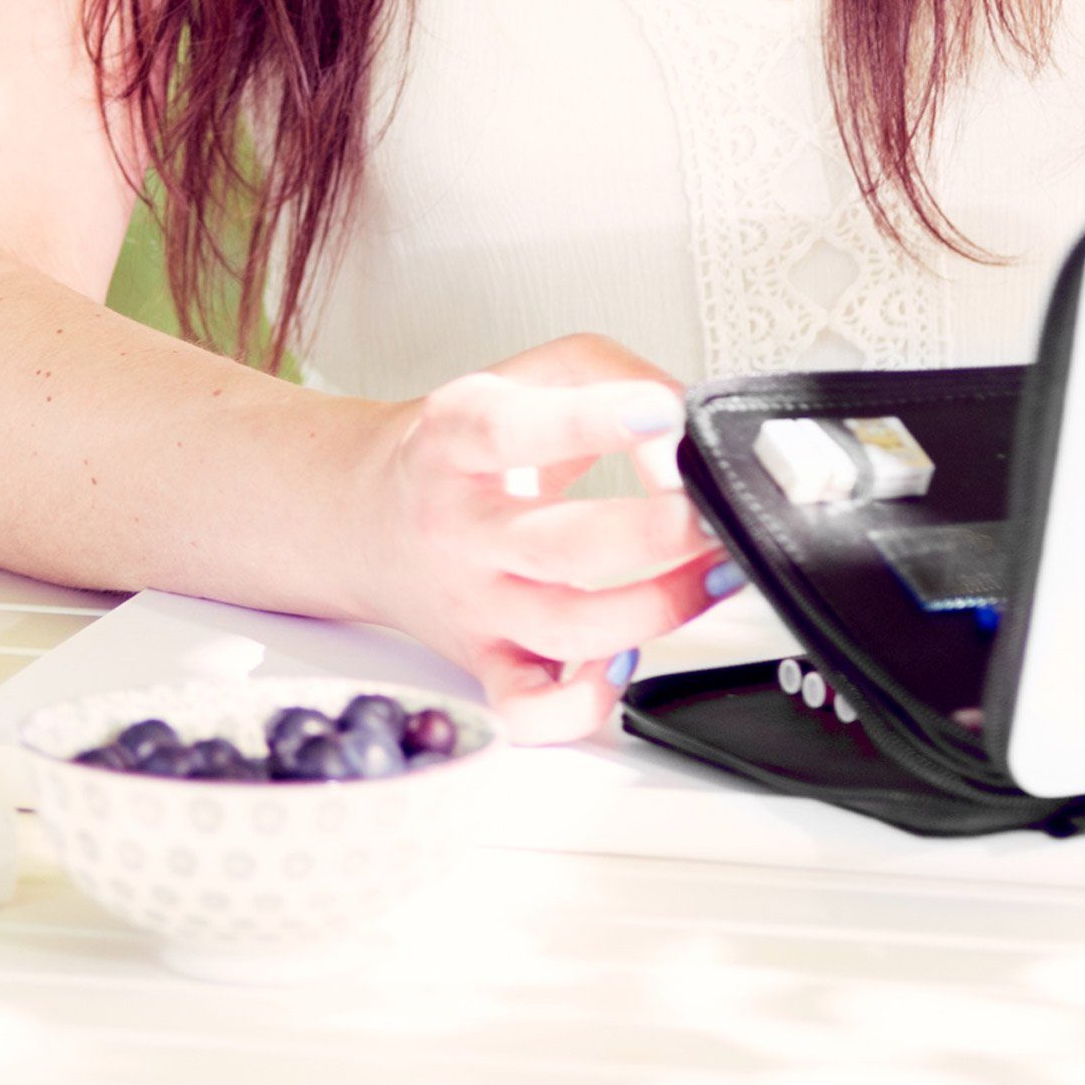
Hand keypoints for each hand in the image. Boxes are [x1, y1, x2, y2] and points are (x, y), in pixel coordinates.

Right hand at [357, 332, 732, 744]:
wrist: (371, 515)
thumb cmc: (463, 445)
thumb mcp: (526, 373)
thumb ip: (612, 376)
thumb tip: (680, 430)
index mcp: (456, 439)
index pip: (511, 430)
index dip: (592, 420)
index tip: (661, 412)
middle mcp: (460, 527)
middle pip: (558, 545)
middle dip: (654, 533)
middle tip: (710, 510)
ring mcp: (474, 602)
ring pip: (566, 630)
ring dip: (659, 607)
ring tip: (712, 571)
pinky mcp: (486, 662)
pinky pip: (530, 710)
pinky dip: (585, 703)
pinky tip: (627, 660)